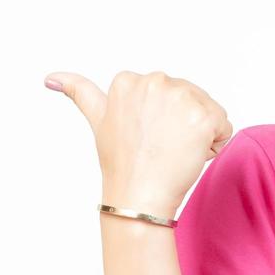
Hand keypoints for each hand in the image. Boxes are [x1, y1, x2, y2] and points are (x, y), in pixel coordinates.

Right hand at [45, 69, 232, 217]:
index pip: (165, 92)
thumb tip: (50, 77)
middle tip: (159, 148)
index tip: (143, 137)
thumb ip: (78, 91)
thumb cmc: (120, 162)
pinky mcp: (203, 115)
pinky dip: (214, 144)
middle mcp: (155, 80)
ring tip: (173, 152)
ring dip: (198, 133)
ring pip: (207, 110)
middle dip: (180, 122)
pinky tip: (191, 156)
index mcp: (129, 79)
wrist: (137, 196)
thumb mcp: (97, 119)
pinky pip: (223, 126)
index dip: (160, 118)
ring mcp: (180, 97)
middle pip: (188, 96)